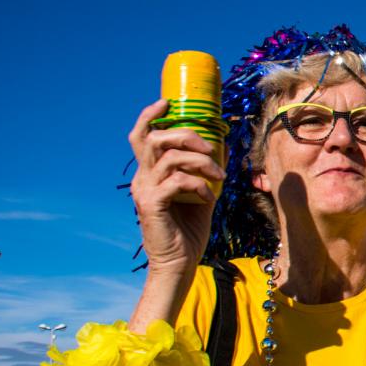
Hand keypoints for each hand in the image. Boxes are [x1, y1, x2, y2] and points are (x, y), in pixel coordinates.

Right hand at [128, 99, 224, 279]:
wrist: (180, 263)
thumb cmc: (189, 230)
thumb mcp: (202, 194)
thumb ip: (206, 171)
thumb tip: (223, 148)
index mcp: (150, 173)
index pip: (141, 136)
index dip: (150, 115)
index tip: (168, 102)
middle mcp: (142, 178)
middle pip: (156, 138)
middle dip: (187, 135)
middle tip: (211, 148)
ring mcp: (145, 191)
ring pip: (170, 157)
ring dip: (201, 161)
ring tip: (219, 176)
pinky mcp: (152, 205)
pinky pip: (177, 181)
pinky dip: (198, 184)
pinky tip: (208, 196)